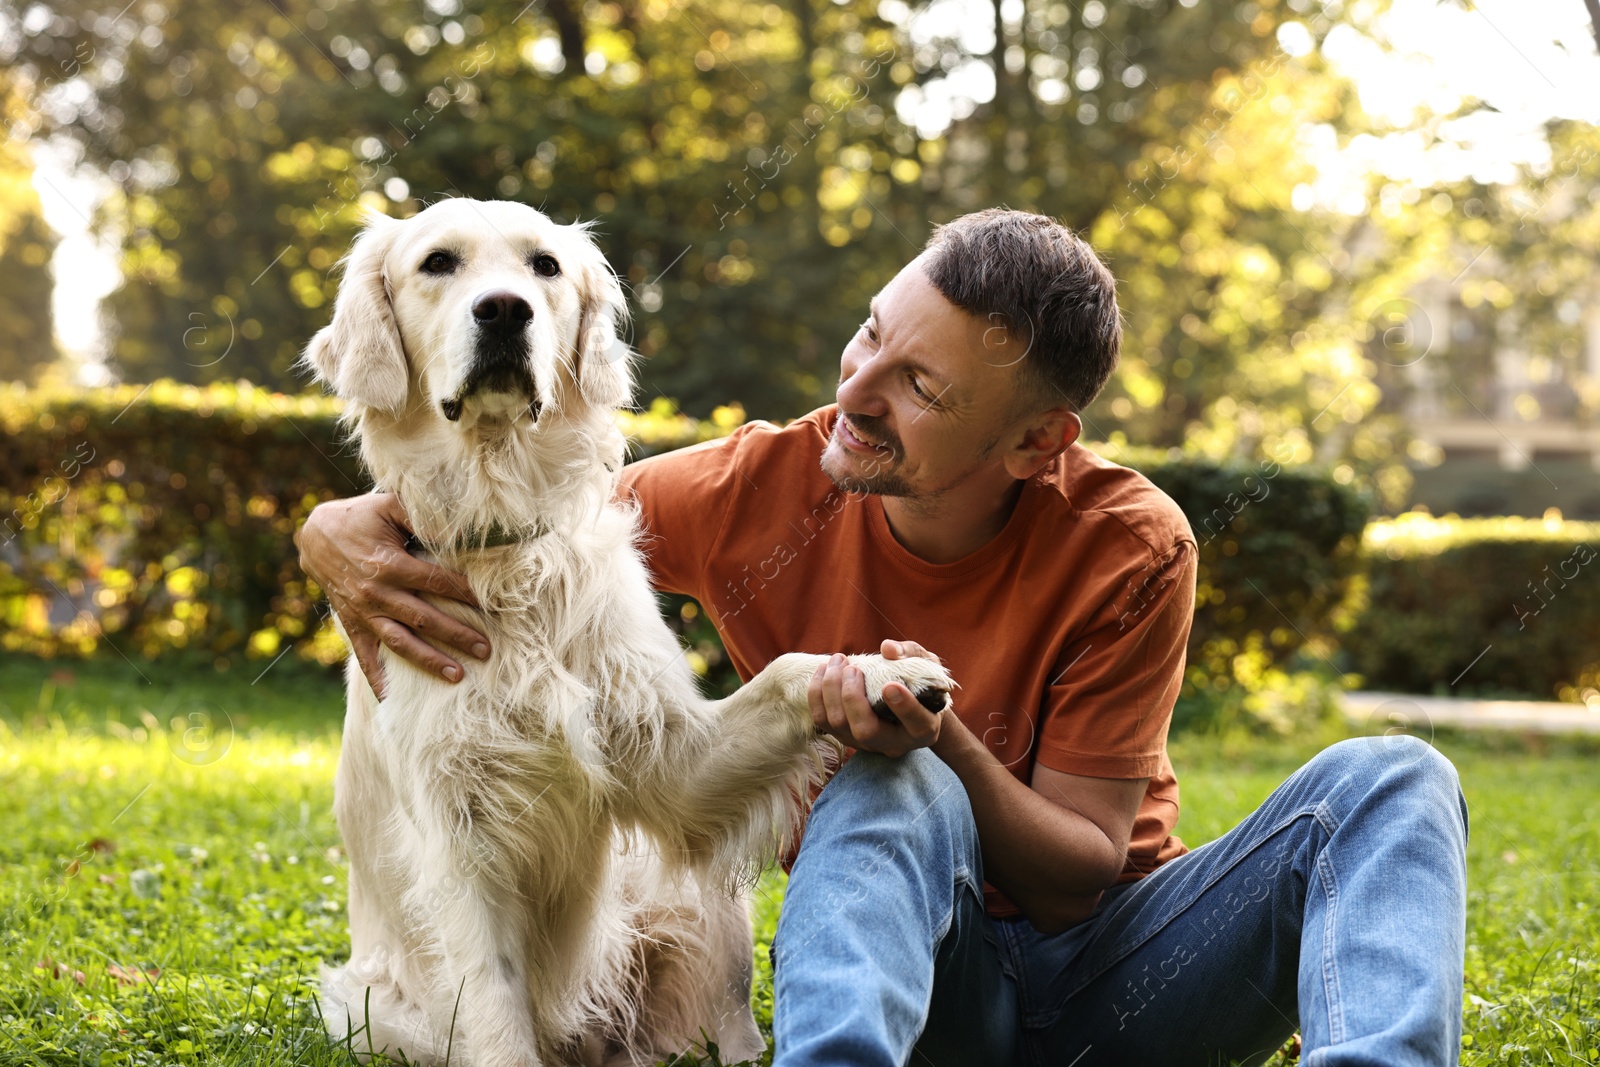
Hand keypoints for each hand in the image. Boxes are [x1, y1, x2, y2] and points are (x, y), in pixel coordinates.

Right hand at [295, 493, 488, 697]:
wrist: (315, 536)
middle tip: (486, 650)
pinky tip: (393, 701)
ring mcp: (364, 612)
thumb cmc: (362, 517)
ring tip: (457, 676)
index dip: (466, 593)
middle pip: (426, 619)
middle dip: (458, 635)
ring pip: (402, 643)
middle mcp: (378, 593)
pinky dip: (378, 679)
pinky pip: (366, 656)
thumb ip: (421, 515)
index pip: (438, 582)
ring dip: (430, 661)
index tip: (493, 604)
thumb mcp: (389, 506)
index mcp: (391, 565)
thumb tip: (458, 526)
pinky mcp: (353, 623)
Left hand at [807, 640, 944, 757]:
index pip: (918, 725)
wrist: (910, 703)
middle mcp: (893, 744)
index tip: (891, 685)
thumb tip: (887, 648)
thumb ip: (911, 655)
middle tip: (853, 668)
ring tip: (838, 661)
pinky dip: (817, 693)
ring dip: (831, 690)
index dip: (905, 707)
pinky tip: (824, 669)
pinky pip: (822, 720)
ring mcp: (865, 743)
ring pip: (838, 725)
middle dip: (852, 697)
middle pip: (866, 731)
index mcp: (923, 729)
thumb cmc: (922, 682)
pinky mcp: (844, 735)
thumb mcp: (926, 664)